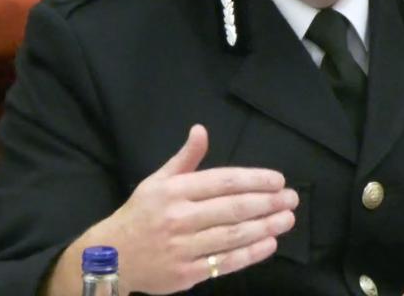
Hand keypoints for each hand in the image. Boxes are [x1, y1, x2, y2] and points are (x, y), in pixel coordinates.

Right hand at [53, 125, 297, 294]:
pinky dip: (250, 254)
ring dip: (266, 227)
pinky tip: (269, 244)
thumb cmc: (140, 214)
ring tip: (287, 219)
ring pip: (233, 236)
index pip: (223, 182)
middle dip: (268, 202)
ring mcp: (183, 247)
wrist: (111, 257)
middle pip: (233, 208)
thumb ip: (185, 158)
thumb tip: (201, 129)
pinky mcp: (187, 273)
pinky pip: (225, 263)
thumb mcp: (157, 181)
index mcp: (174, 191)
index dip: (254, 180)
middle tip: (293, 198)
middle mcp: (180, 218)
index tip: (278, 180)